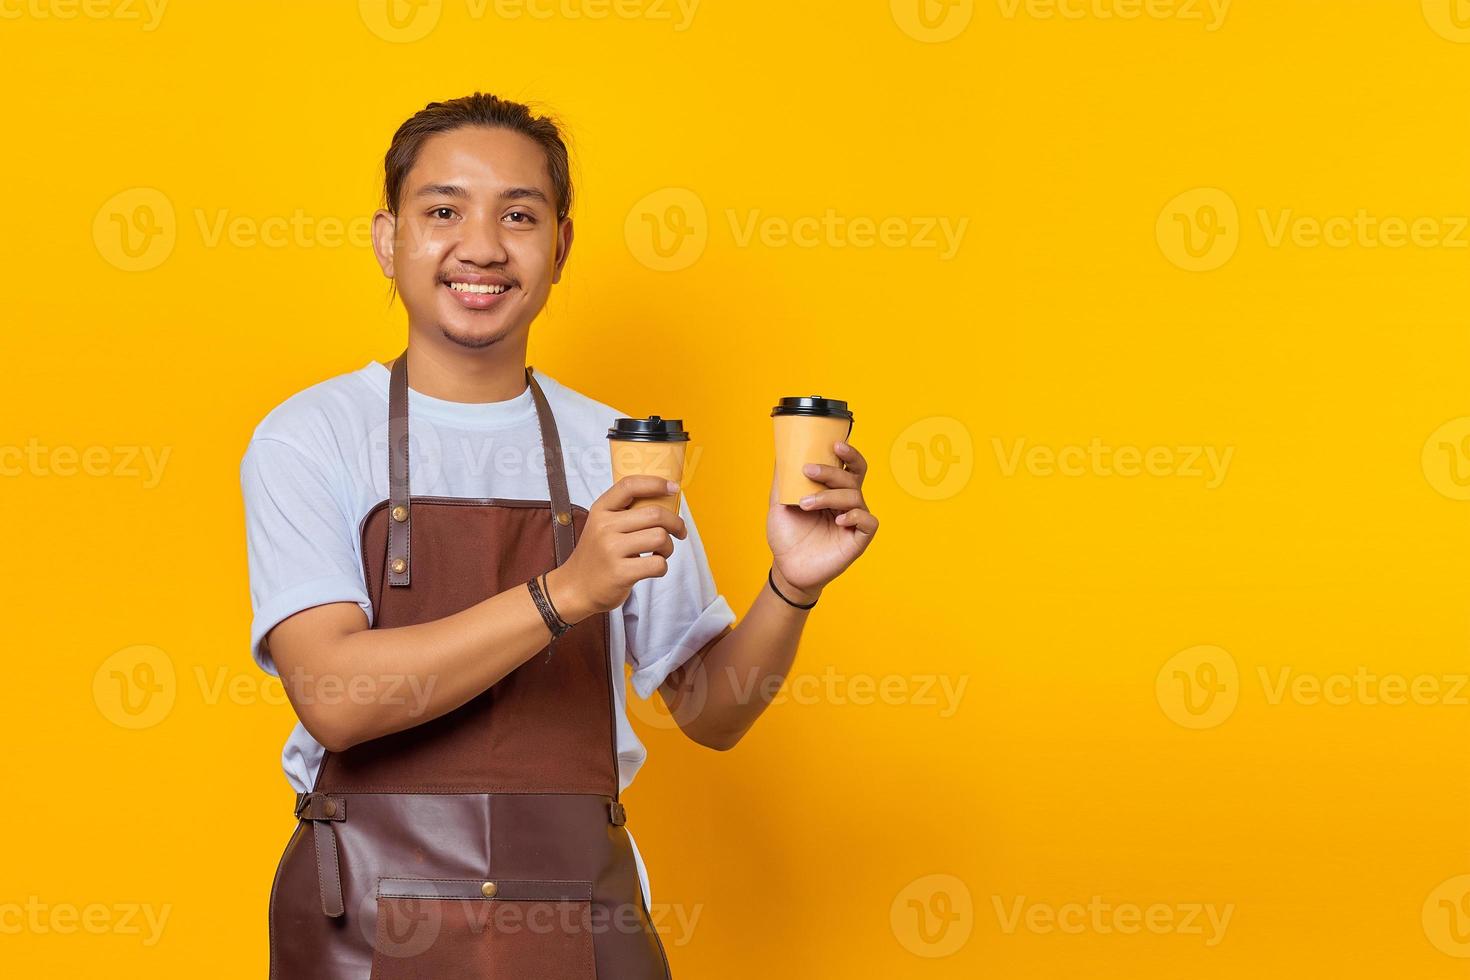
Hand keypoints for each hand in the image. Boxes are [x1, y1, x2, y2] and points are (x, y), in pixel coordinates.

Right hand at [546, 476, 687, 621]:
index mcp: (600, 510)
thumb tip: (665, 499)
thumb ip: (625, 512)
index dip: (656, 483)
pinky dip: (662, 567)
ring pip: (660, 538)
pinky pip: (658, 564)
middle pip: (655, 514)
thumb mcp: (601, 525)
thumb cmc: (598, 555)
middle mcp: (604, 526)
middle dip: (676, 523)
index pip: (630, 485)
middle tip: (679, 531)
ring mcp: (611, 550)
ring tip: (661, 553)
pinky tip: (652, 567)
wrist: (575, 588)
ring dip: (669, 547)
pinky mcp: (620, 573)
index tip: (674, 488)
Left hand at [768, 440, 878, 602]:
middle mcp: (846, 503)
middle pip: (852, 477)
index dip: (849, 453)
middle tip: (810, 470)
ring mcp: (853, 521)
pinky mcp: (858, 539)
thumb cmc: (786, 536)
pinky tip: (837, 520)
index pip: (849, 467)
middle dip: (832, 470)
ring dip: (830, 496)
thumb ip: (783, 480)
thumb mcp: (779, 503)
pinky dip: (855, 516)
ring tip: (805, 505)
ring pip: (854, 497)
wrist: (786, 568)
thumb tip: (781, 452)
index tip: (835, 444)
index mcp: (832, 492)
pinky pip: (868, 521)